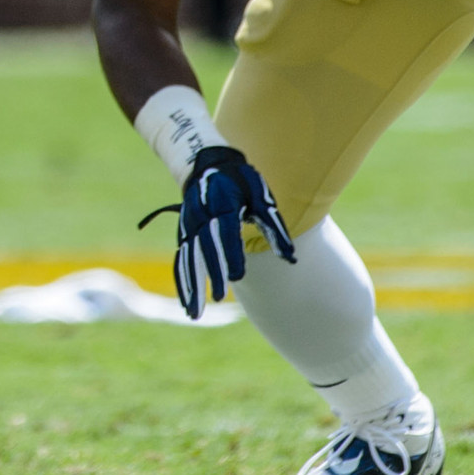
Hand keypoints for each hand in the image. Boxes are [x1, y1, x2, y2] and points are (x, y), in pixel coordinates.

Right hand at [143, 144, 294, 318]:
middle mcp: (201, 216)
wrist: (206, 162)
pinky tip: (188, 300)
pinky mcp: (184, 233)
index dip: (229, 254)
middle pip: (204, 248)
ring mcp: (189, 225)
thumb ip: (274, 227)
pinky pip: (182, 259)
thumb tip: (291, 258)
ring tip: (194, 312)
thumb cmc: (240, 181)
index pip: (225, 233)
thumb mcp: (261, 197)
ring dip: (190, 285)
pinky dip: (183, 280)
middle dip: (210, 274)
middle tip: (217, 298)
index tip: (235, 277)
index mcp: (222, 205)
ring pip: (187, 258)